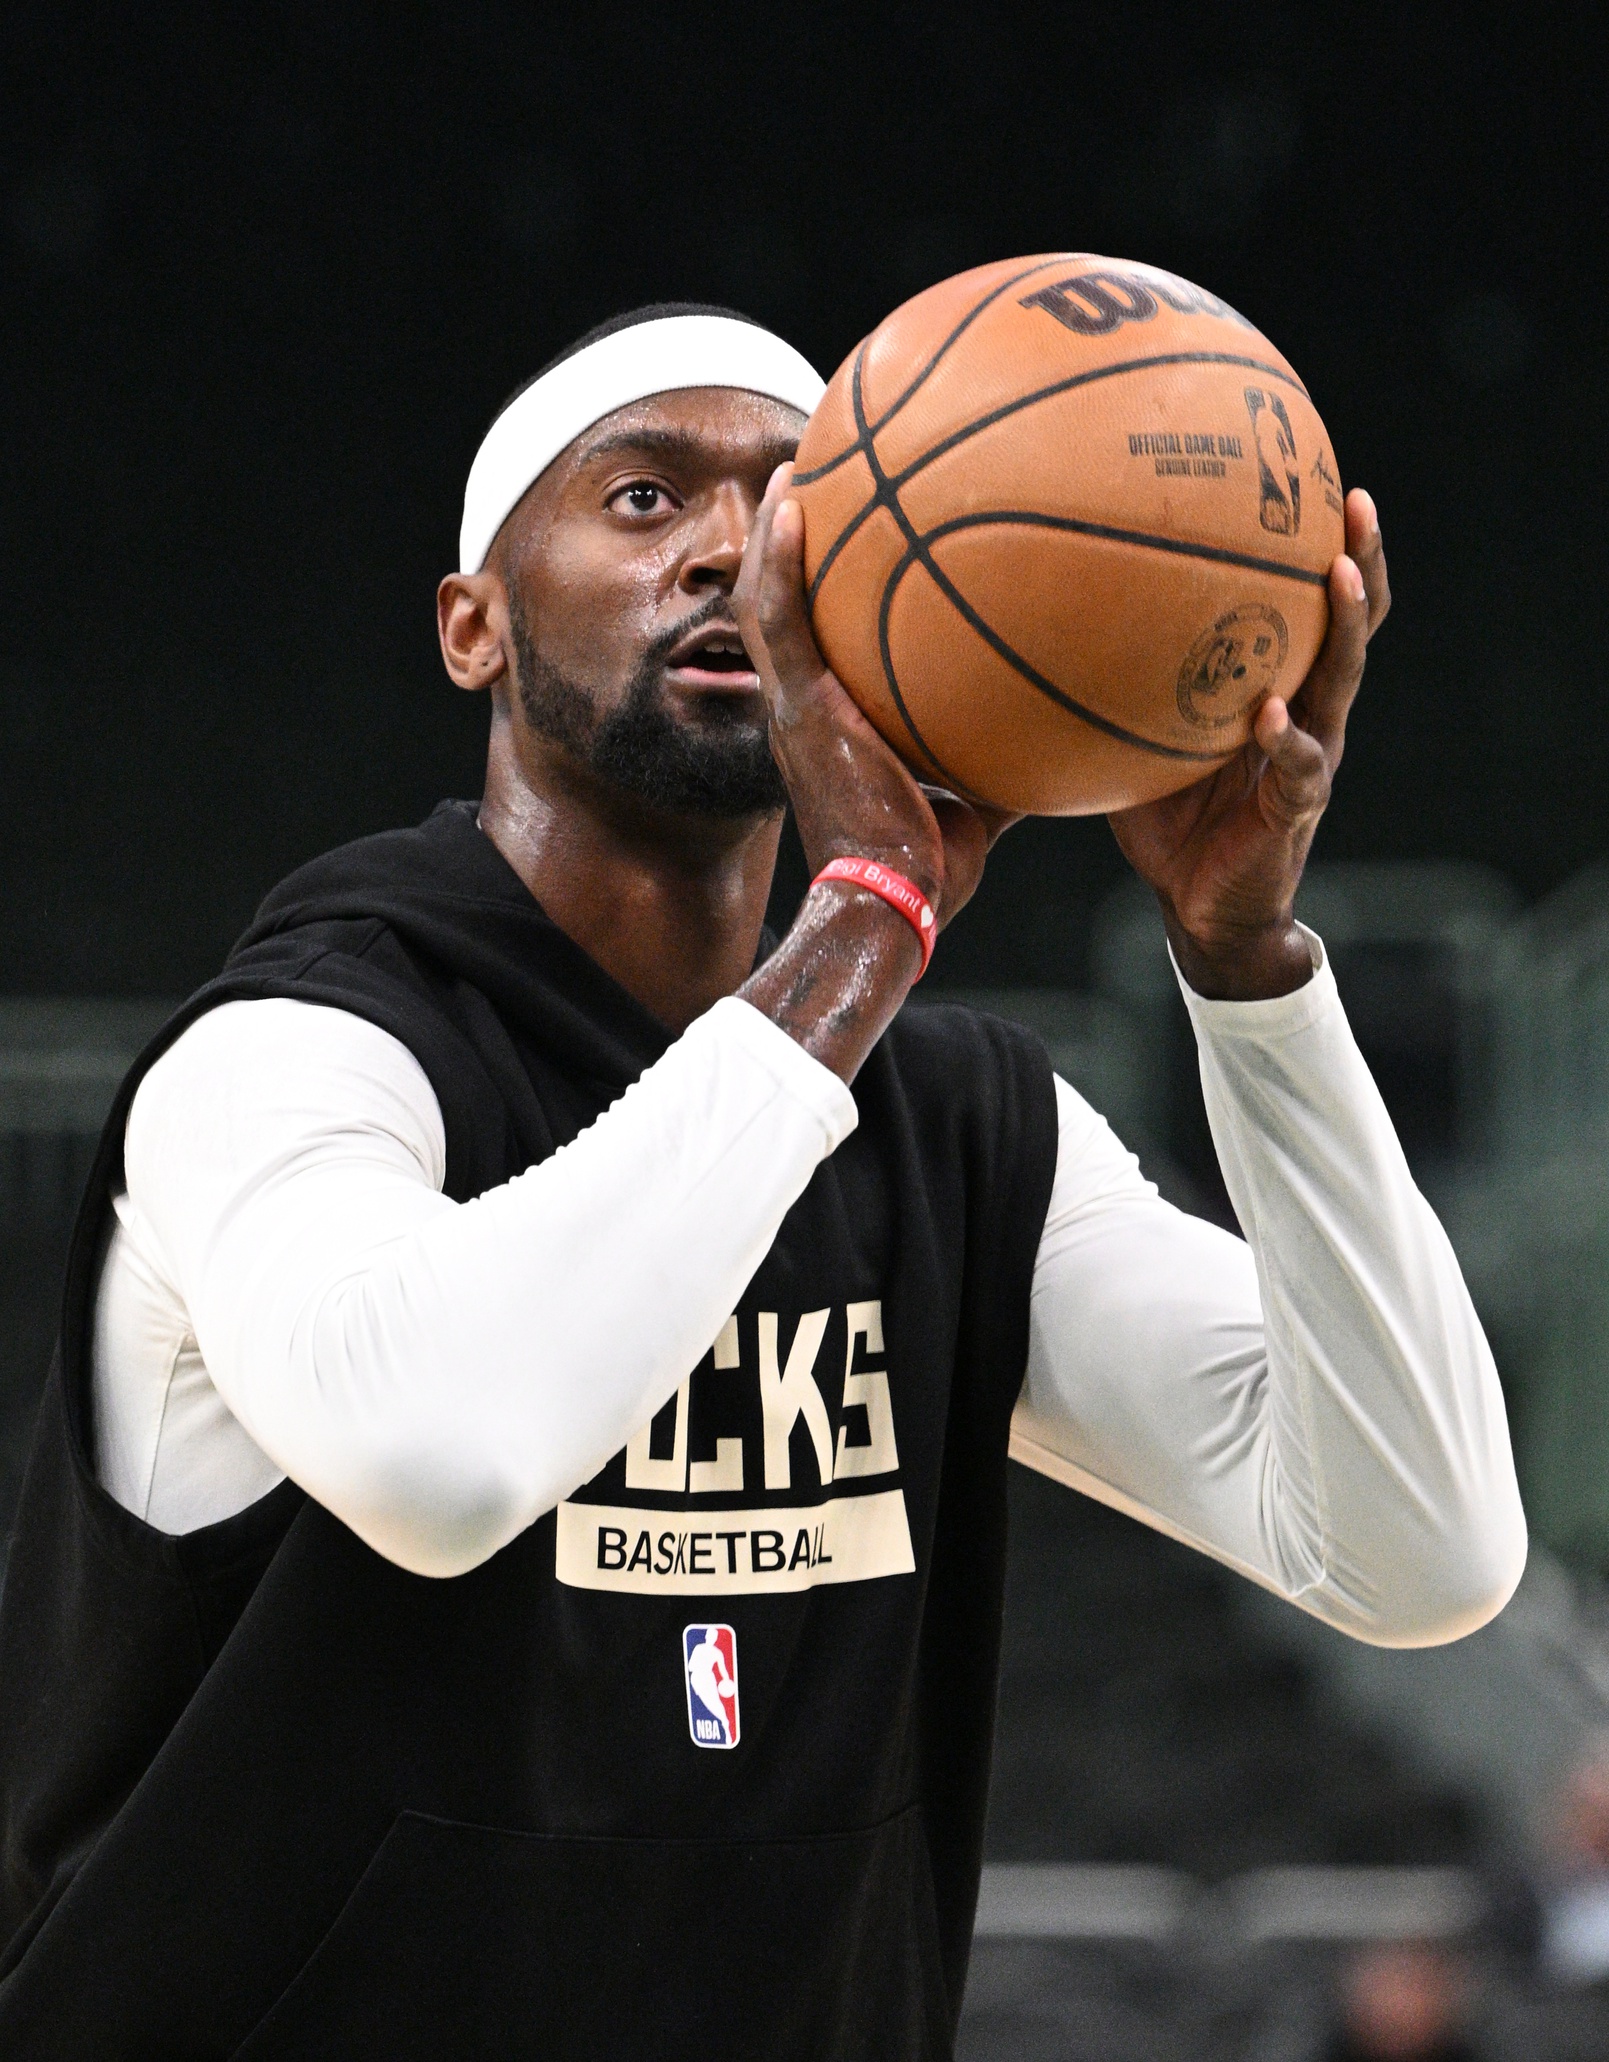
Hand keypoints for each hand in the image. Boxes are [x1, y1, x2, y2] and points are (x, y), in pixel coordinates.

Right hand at [733, 464, 1014, 929]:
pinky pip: (778, 620)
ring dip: (772, 536)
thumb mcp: (978, 801)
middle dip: (788, 548)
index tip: (845, 543)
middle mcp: (802, 710)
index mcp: (833, 729)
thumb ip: (1004, 758)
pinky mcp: (800, 710)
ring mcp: (794, 707)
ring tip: (789, 474)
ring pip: (764, 603)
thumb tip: (1065, 733)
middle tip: (807, 485)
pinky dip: (780, 563)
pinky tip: (793, 507)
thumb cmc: (930, 870)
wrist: (890, 902)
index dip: (821, 595)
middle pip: (780, 612)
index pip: (818, 648)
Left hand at [1108, 487, 1390, 998]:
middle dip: (1360, 560)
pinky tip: (1272, 714)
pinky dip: (1288, 740)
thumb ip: (1112, 693)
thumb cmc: (1166, 822)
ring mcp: (1312, 757)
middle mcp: (1307, 713)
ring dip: (1346, 626)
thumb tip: (1032, 637)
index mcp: (1278, 690)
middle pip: (1351, 625)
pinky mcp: (1296, 807)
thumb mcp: (1135, 744)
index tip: (1319, 480)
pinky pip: (1300, 766)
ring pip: (1343, 681)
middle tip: (1357, 502)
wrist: (1200, 909)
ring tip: (1341, 575)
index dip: (1322, 548)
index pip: (1311, 608)